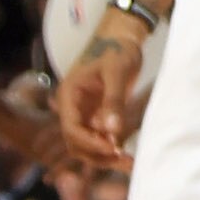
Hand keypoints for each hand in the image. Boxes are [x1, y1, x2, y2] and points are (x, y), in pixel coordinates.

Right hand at [55, 18, 149, 167]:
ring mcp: (85, 113)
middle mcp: (73, 108)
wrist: (123, 37)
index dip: (90, 143)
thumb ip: (113, 100)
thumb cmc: (117, 49)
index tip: (112, 148)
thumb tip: (111, 131)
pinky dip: (112, 148)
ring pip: (88, 145)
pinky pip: (101, 138)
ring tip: (129, 162)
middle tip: (124, 161)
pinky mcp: (98, 115)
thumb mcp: (116, 72)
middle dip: (98, 155)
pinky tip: (128, 153)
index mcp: (69, 96)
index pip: (71, 129)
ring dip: (105, 156)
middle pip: (77, 143)